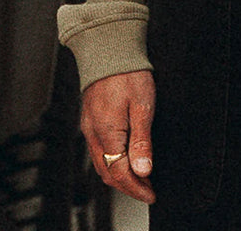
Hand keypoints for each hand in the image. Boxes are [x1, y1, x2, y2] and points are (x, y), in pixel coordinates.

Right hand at [81, 69, 155, 203]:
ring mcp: (89, 126)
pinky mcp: (89, 118)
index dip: (136, 188)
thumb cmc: (128, 72)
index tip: (151, 193)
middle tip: (147, 189)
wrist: (110, 47)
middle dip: (127, 186)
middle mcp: (93, 133)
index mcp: (107, 132)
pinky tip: (123, 157)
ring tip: (138, 178)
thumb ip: (142, 141)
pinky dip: (110, 161)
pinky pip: (97, 149)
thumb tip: (143, 170)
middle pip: (107, 172)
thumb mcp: (143, 106)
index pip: (120, 173)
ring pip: (100, 163)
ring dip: (118, 175)